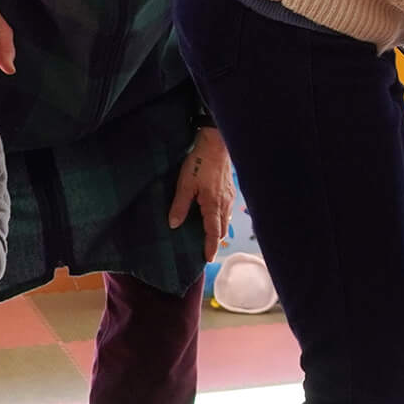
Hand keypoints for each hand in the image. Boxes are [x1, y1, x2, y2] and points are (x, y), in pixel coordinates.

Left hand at [170, 128, 236, 261]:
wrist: (215, 144)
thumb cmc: (199, 163)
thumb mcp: (184, 185)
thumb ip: (180, 206)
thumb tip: (174, 225)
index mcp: (213, 205)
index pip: (212, 232)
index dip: (210, 247)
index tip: (208, 259)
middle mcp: (224, 203)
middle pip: (221, 228)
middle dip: (214, 240)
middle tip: (205, 249)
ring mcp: (229, 196)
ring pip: (225, 219)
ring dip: (217, 229)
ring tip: (208, 235)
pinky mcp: (230, 189)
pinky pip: (226, 210)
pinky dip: (220, 217)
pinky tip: (213, 214)